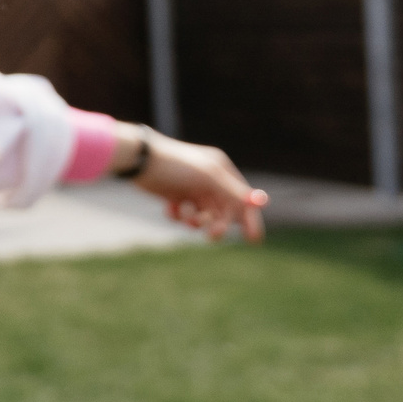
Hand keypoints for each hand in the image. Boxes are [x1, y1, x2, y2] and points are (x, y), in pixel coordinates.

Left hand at [125, 128, 266, 241]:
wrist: (141, 161)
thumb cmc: (177, 165)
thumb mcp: (209, 178)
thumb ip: (234, 192)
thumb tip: (261, 201)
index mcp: (221, 170)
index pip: (243, 198)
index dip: (250, 219)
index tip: (254, 240)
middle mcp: (209, 180)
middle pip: (223, 212)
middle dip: (218, 224)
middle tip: (211, 235)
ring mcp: (191, 188)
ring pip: (203, 216)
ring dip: (196, 220)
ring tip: (184, 213)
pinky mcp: (174, 196)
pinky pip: (184, 215)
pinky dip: (178, 215)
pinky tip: (170, 207)